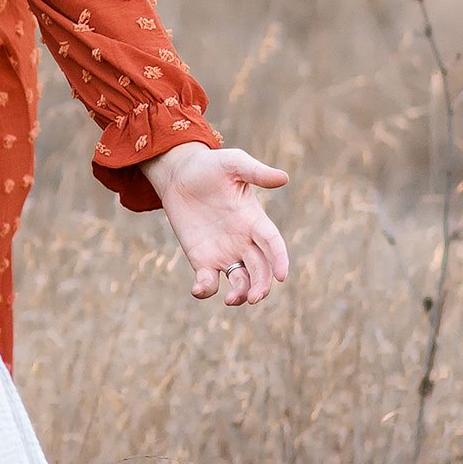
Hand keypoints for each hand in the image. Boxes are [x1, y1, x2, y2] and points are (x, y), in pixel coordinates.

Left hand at [143, 141, 289, 306]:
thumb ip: (256, 172)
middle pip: (260, 269)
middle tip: (254, 298)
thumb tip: (283, 178)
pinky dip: (206, 289)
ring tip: (232, 300)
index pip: (273, 244)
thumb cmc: (210, 166)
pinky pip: (209, 280)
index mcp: (255, 220)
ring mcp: (224, 252)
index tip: (281, 276)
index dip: (279, 260)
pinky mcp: (202, 258)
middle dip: (261, 286)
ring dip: (240, 293)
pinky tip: (199, 289)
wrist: (179, 174)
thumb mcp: (233, 163)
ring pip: (240, 280)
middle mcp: (244, 241)